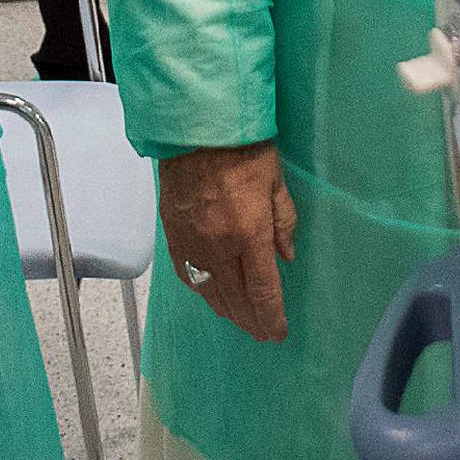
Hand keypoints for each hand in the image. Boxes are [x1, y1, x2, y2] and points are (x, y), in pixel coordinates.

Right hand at [158, 142, 297, 343]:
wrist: (195, 126)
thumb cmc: (243, 148)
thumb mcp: (276, 182)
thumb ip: (283, 222)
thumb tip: (286, 257)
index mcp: (249, 234)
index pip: (262, 290)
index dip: (272, 317)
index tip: (278, 333)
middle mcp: (218, 246)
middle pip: (235, 299)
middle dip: (250, 321)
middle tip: (261, 333)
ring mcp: (191, 243)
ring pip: (208, 291)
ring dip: (226, 311)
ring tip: (239, 320)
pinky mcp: (172, 234)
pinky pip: (187, 274)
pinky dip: (201, 290)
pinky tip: (209, 294)